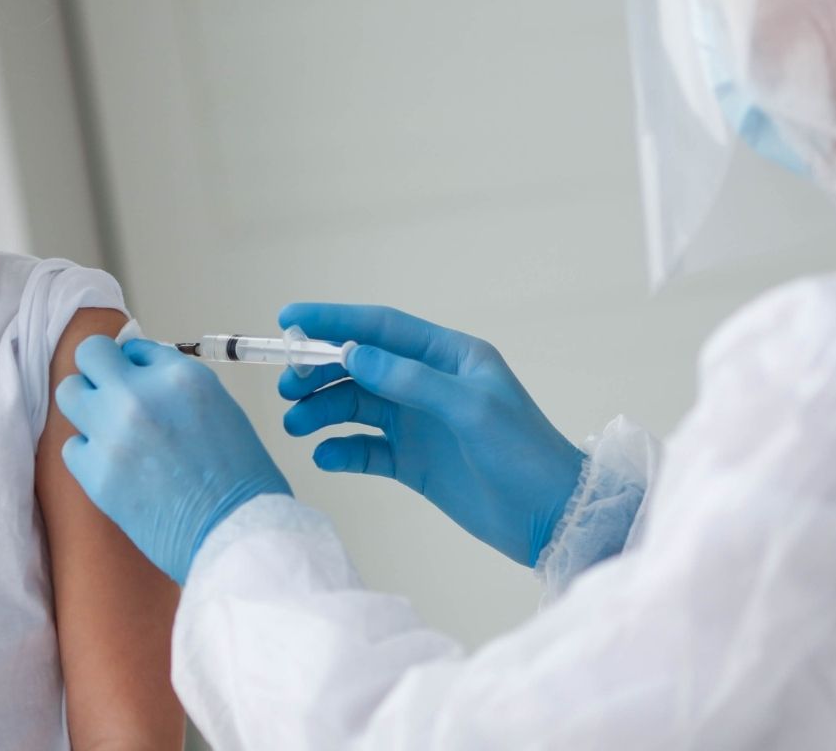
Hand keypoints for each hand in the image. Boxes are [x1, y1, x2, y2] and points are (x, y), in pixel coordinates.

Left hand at [56, 336, 290, 584]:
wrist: (235, 530)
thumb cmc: (239, 478)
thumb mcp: (221, 409)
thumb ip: (177, 387)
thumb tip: (145, 378)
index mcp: (181, 377)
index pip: (136, 348)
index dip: (136, 366)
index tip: (139, 381)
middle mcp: (141, 396)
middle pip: (91, 354)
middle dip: (101, 371)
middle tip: (113, 393)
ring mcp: (113, 433)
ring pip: (70, 393)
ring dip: (87, 405)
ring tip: (109, 428)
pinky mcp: (95, 472)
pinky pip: (71, 445)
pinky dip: (89, 452)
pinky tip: (114, 465)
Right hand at [279, 304, 584, 566]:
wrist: (550, 518)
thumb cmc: (523, 454)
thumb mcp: (472, 410)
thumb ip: (412, 381)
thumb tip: (353, 354)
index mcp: (450, 357)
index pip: (381, 327)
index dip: (333, 319)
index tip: (287, 317)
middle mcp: (429, 384)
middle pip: (360, 366)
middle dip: (318, 371)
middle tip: (285, 387)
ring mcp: (419, 424)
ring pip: (356, 406)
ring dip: (322, 410)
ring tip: (295, 425)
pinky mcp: (413, 462)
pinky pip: (365, 448)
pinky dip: (341, 449)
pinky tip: (325, 456)